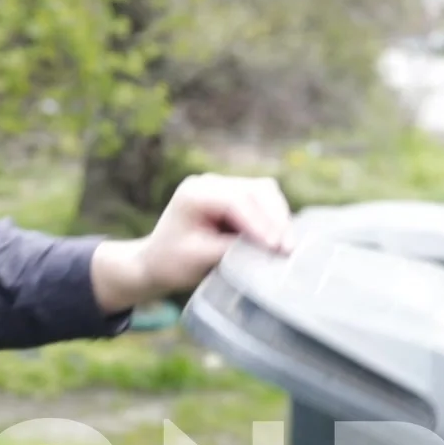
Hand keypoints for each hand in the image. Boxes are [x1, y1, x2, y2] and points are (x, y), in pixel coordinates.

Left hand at [91, 174, 294, 310]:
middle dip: (276, 219)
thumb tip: (266, 249)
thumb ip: (230, 249)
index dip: (260, 222)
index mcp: (194, 193)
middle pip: (256, 190)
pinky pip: (264, 200)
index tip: (275, 247)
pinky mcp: (235, 196)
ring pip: (265, 191)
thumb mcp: (198, 258)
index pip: (236, 201)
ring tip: (286, 247)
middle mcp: (210, 183)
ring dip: (279, 217)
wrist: (156, 261)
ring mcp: (224, 186)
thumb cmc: (171, 262)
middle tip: (288, 250)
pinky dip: (275, 217)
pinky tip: (279, 239)